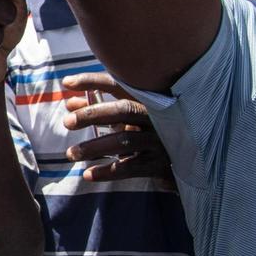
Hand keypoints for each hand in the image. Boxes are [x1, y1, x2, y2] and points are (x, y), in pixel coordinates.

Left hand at [61, 73, 175, 184]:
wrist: (187, 162)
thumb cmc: (148, 132)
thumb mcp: (126, 118)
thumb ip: (99, 109)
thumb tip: (69, 103)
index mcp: (148, 100)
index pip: (119, 84)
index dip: (93, 81)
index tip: (67, 82)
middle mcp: (157, 117)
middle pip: (124, 110)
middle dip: (93, 114)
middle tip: (67, 122)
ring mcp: (160, 141)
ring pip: (125, 141)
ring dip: (94, 147)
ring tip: (71, 154)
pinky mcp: (161, 164)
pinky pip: (132, 167)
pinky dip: (108, 171)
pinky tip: (88, 174)